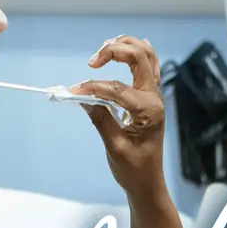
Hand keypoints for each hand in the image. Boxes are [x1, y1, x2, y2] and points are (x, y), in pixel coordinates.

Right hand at [70, 36, 167, 202]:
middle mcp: (155, 98)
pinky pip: (150, 66)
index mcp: (148, 111)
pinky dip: (139, 53)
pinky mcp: (150, 98)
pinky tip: (129, 44)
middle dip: (114, 52)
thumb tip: (81, 97)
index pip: (117, 88)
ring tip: (105, 48)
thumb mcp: (114, 147)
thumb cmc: (133, 170)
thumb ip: (100, 119)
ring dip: (127, 46)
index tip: (72, 92)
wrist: (148, 182)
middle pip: (138, 58)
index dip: (92, 87)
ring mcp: (155, 96)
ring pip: (147, 56)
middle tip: (91, 63)